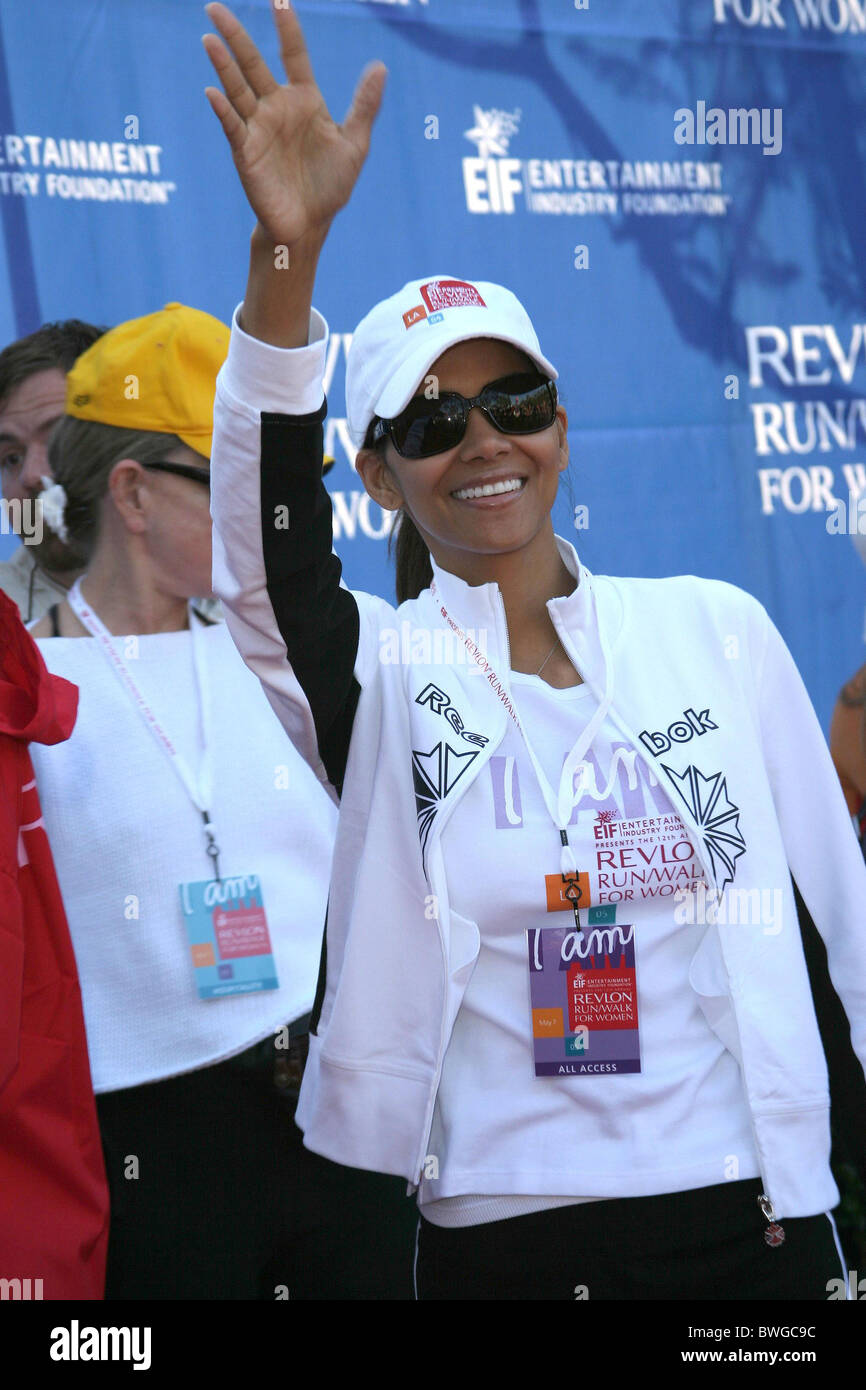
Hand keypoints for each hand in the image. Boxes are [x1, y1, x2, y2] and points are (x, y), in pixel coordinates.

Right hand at [202, 1, 385, 247]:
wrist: (309, 225)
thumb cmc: (330, 187)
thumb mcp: (354, 144)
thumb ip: (364, 106)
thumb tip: (381, 66)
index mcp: (305, 100)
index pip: (293, 54)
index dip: (287, 27)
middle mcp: (277, 107)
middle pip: (253, 63)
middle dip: (236, 35)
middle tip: (214, 5)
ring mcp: (258, 127)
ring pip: (237, 88)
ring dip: (223, 64)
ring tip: (210, 37)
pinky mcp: (246, 151)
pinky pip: (232, 125)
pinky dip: (223, 110)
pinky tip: (212, 92)